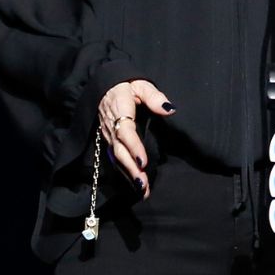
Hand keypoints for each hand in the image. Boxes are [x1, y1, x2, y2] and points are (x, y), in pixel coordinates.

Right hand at [97, 79, 174, 198]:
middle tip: (143, 184)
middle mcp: (112, 126)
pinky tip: (135, 183)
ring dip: (128, 174)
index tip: (142, 161)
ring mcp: (109, 135)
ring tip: (142, 189)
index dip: (133, 147)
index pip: (125, 132)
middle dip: (131, 168)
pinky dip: (125, 171)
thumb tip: (169, 109)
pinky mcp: (110, 141)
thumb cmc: (127, 86)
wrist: (105, 88)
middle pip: (119, 150)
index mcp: (119, 111)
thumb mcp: (141, 85)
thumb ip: (154, 97)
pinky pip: (116, 158)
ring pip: (117, 157)